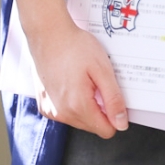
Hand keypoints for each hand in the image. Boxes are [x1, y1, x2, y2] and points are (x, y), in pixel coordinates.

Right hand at [29, 16, 128, 138]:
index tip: (113, 97)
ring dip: (87, 105)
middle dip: (100, 108)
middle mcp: (61, 113)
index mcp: (77, 106)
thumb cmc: (75, 47)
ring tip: (84, 81)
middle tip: (98, 84)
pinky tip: (72, 82)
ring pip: (80, 120)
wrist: (48, 34)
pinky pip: (66, 113)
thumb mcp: (103, 70)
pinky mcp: (44, 105)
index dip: (115, 115)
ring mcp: (50, 110)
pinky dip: (73, 102)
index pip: (106, 130)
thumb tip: (121, 124)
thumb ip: (113, 99)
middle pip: (93, 126)